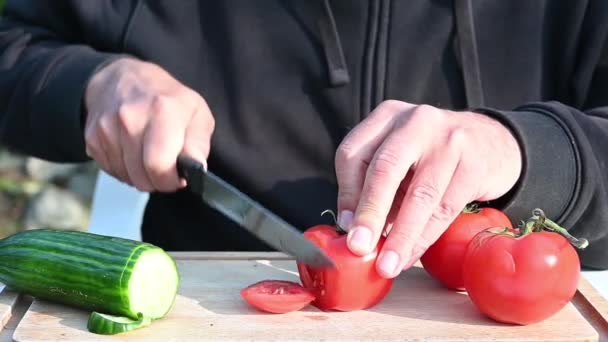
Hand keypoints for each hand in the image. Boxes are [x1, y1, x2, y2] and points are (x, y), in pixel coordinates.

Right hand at [84, 58, 213, 191]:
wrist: (126, 79)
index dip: (170, 180)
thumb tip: (197, 168)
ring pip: (126, 177)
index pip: (159, 165)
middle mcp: (130, 117)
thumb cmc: (167, 99)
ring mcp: (107, 127)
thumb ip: (198, 144)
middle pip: (141, 177)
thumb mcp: (197, 114)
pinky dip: (124, 169)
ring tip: (148, 155)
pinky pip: (111, 171)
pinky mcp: (92, 137)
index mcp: (162, 110)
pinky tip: (133, 152)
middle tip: (165, 167)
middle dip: (157, 180)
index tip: (177, 176)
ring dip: (140, 174)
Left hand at [334, 100, 521, 277]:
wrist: (494, 142)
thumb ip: (375, 186)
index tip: (345, 226)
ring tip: (387, 264)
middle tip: (359, 247)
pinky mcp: (474, 163)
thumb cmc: (432, 156)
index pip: (353, 154)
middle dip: (370, 213)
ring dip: (400, 236)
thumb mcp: (399, 159)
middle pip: (384, 169)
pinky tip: (412, 254)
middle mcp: (415, 122)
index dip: (347, 194)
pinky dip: (425, 237)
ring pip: (419, 194)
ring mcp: (448, 140)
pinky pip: (445, 208)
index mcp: (386, 117)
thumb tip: (352, 228)